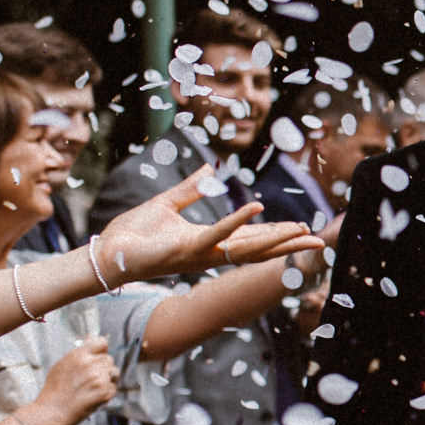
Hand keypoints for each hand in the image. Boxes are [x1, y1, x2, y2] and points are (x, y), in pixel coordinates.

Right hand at [30, 336, 118, 424]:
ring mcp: (100, 378)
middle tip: (89, 378)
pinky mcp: (106, 392)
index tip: (99, 355)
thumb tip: (91, 339)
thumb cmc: (55, 389)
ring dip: (106, 378)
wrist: (53, 412)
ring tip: (90, 387)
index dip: (101, 349)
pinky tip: (93, 395)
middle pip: (108, 359)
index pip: (102, 342)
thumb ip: (79, 352)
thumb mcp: (62, 364)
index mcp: (79, 355)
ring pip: (114, 372)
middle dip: (102, 367)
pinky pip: (114, 386)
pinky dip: (107, 391)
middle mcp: (91, 364)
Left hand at [94, 179, 318, 285]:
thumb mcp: (166, 205)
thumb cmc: (132, 234)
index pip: (250, 238)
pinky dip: (236, 221)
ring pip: (246, 246)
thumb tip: (211, 170)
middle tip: (319, 242)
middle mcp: (209, 252)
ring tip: (300, 229)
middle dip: (288, 246)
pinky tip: (256, 208)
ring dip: (275, 238)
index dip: (277, 235)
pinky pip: (216, 233)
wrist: (106, 254)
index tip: (302, 231)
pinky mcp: (186, 249)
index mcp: (207, 241)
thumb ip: (190, 188)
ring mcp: (200, 253)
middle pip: (258, 248)